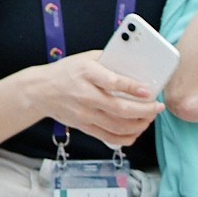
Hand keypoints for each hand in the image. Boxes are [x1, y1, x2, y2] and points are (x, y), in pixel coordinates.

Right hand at [28, 51, 161, 148]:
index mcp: (86, 74)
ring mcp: (85, 114)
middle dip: (145, 110)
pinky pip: (110, 137)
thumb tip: (136, 66)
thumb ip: (109, 61)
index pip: (113, 82)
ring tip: (149, 118)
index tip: (149, 91)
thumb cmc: (66, 72)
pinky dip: (127, 137)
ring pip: (118, 126)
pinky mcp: (84, 126)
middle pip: (120, 109)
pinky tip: (136, 130)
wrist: (40, 91)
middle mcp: (86, 95)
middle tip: (157, 107)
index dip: (133, 88)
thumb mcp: (85, 59)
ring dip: (139, 124)